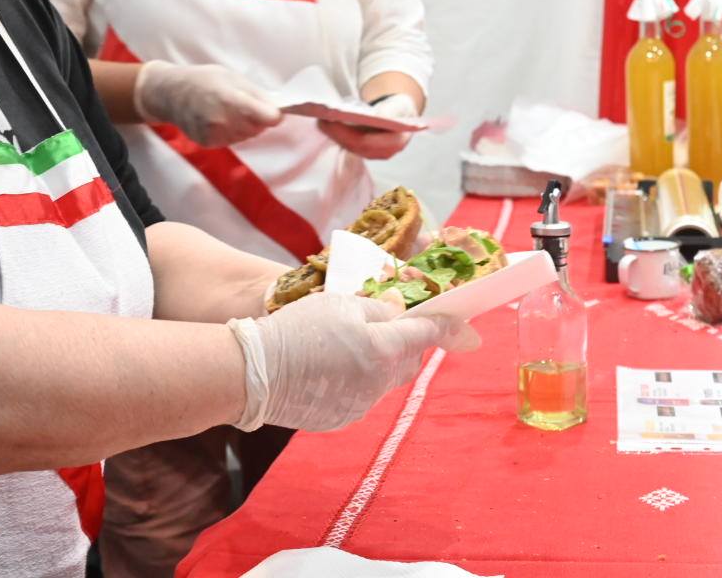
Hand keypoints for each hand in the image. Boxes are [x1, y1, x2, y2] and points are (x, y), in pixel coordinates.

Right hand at [135, 61, 282, 147]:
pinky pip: (232, 140)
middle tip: (244, 104)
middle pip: (259, 128)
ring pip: (247, 136)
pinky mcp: (209, 143)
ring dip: (246, 126)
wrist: (171, 93)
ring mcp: (215, 135)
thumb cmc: (204, 80)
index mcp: (232, 101)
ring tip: (229, 110)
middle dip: (258, 118)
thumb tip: (280, 109)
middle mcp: (224, 122)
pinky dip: (232, 132)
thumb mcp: (233, 78)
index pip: (269, 118)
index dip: (274, 114)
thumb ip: (257, 95)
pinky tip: (220, 119)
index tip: (273, 109)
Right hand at [226, 292, 478, 431]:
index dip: (452, 329)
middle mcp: (378, 382)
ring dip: (376, 362)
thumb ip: (379, 308)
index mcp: (381, 348)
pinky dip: (355, 379)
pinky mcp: (341, 418)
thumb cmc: (295, 329)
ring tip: (341, 346)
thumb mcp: (340, 304)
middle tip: (385, 326)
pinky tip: (326, 368)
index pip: (428, 334)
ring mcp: (360, 404)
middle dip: (404, 344)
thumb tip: (400, 312)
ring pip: (383, 379)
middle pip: (408, 361)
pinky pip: (361, 394)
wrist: (251, 373)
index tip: (471, 331)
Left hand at [318, 92, 419, 160]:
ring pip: (350, 147)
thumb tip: (379, 115)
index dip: (347, 133)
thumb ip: (391, 110)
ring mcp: (373, 154)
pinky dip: (337, 135)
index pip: (367, 142)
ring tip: (321, 120)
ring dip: (334, 135)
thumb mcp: (399, 104)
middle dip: (337, 133)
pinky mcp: (364, 151)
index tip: (334, 119)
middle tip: (322, 119)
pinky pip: (348, 145)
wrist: (399, 113)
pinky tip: (326, 125)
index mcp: (396, 142)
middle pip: (355, 146)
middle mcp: (384, 152)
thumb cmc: (399, 108)